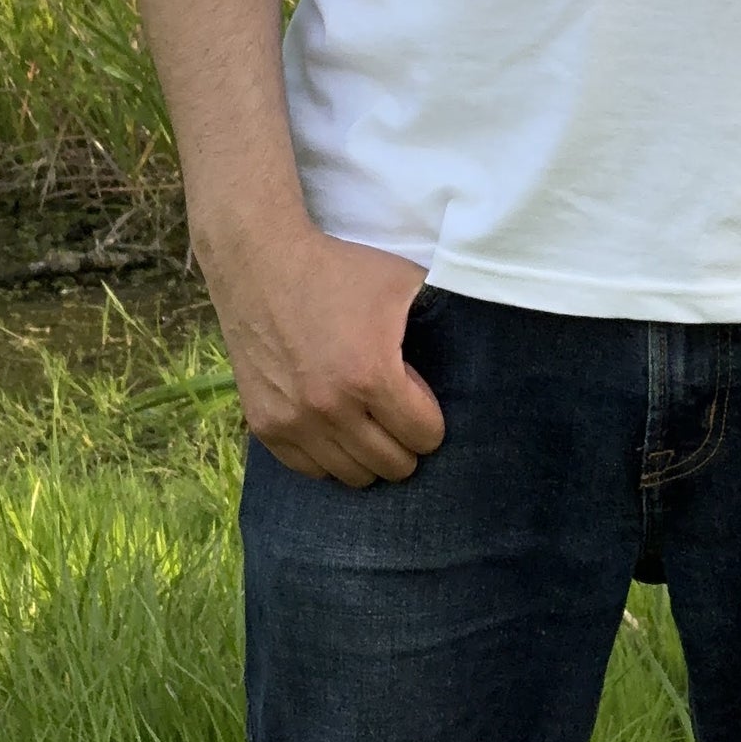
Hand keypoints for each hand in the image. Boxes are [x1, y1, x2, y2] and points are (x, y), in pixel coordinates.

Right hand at [199, 220, 445, 486]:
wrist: (263, 264)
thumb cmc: (339, 271)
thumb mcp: (401, 280)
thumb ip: (441, 312)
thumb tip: (477, 334)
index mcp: (371, 376)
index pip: (424, 437)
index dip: (431, 420)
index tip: (421, 400)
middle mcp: (331, 409)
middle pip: (392, 466)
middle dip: (404, 442)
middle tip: (398, 415)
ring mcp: (294, 422)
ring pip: (352, 476)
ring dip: (369, 454)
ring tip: (368, 422)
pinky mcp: (266, 427)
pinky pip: (310, 471)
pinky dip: (329, 457)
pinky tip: (335, 427)